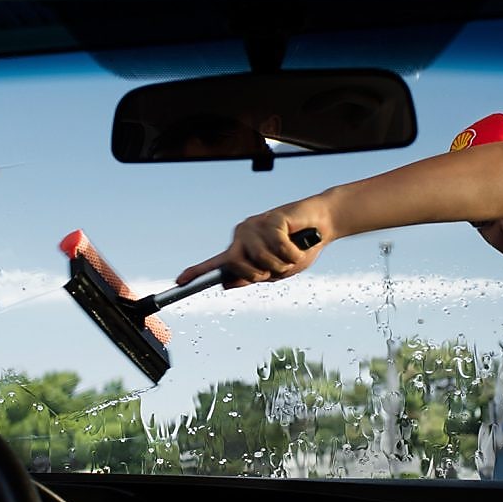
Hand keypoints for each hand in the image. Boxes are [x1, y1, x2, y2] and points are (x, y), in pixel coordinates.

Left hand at [176, 197, 331, 288]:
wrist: (323, 225)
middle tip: (280, 265)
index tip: (180, 282)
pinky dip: (293, 251)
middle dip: (262, 272)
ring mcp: (255, 226)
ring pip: (261, 258)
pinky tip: (298, 241)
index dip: (197, 272)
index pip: (217, 263)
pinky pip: (279, 246)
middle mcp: (244, 236)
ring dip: (283, 262)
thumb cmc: (300, 247)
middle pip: (239, 265)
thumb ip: (254, 276)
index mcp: (242, 250)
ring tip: (292, 250)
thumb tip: (227, 283)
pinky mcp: (270, 218)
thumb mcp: (277, 270)